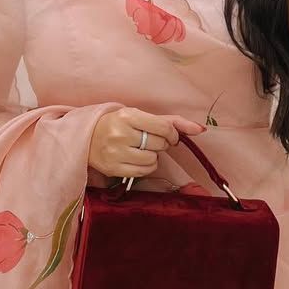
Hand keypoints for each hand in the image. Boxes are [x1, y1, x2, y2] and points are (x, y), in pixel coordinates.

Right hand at [88, 106, 205, 181]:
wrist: (87, 136)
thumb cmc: (119, 125)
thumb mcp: (141, 117)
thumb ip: (172, 122)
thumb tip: (201, 129)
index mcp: (128, 116)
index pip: (164, 128)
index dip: (172, 134)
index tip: (169, 136)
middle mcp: (120, 134)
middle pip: (159, 144)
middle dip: (160, 144)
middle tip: (148, 141)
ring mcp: (115, 152)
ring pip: (152, 160)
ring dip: (152, 157)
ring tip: (141, 150)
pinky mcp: (113, 168)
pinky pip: (143, 171)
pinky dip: (146, 167)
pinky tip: (137, 159)